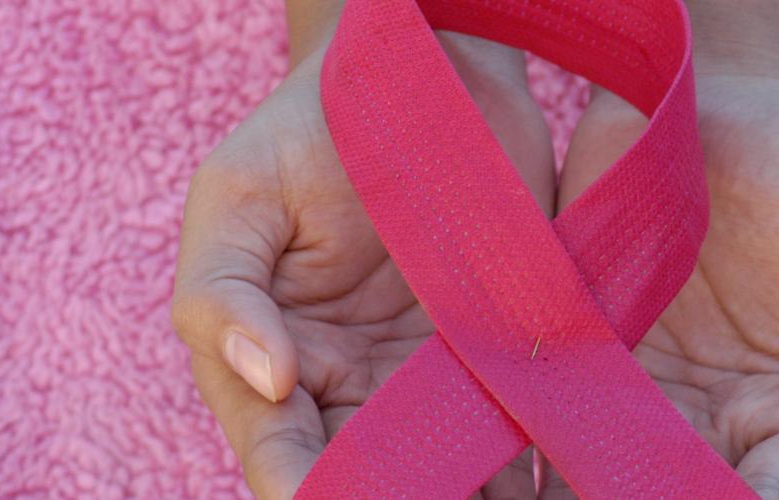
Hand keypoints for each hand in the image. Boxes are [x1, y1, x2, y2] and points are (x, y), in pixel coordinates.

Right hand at [170, 31, 556, 497]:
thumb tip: (269, 380)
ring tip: (495, 498)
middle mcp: (350, 391)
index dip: (304, 485)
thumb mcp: (238, 195)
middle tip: (436, 498)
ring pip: (443, 474)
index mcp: (272, 365)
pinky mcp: (498, 363)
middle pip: (367, 477)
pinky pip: (512, 434)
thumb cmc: (308, 132)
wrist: (424, 80)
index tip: (329, 496)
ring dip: (465, 494)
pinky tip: (553, 481)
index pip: (280, 451)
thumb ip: (225, 290)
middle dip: (394, 496)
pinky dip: (529, 469)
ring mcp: (429, 383)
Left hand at [548, 16, 778, 497]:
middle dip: (659, 493)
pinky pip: (555, 415)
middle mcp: (714, 425)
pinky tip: (524, 470)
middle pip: (686, 492)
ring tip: (574, 485)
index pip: (775, 493)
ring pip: (614, 473)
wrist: (718, 103)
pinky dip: (538, 447)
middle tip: (623, 488)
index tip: (731, 490)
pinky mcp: (577, 354)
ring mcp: (640, 395)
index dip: (748, 498)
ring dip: (593, 484)